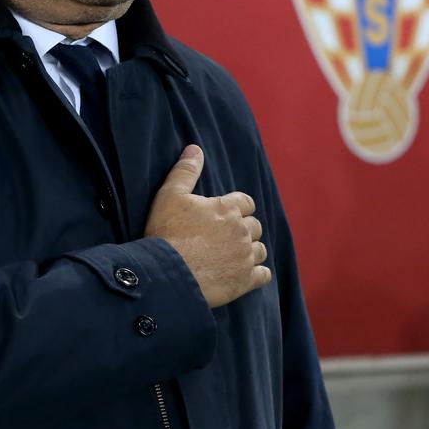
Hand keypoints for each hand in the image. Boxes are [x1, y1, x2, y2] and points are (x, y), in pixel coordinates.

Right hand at [145, 145, 270, 307]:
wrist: (165, 274)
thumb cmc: (165, 233)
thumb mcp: (170, 195)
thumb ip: (185, 171)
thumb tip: (194, 148)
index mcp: (228, 208)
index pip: (246, 202)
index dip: (236, 209)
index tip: (222, 217)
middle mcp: (242, 230)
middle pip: (254, 226)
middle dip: (243, 230)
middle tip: (223, 238)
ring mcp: (245, 256)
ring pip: (260, 249)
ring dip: (250, 251)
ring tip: (231, 257)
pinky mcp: (245, 280)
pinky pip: (264, 274)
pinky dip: (256, 274)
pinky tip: (243, 275)